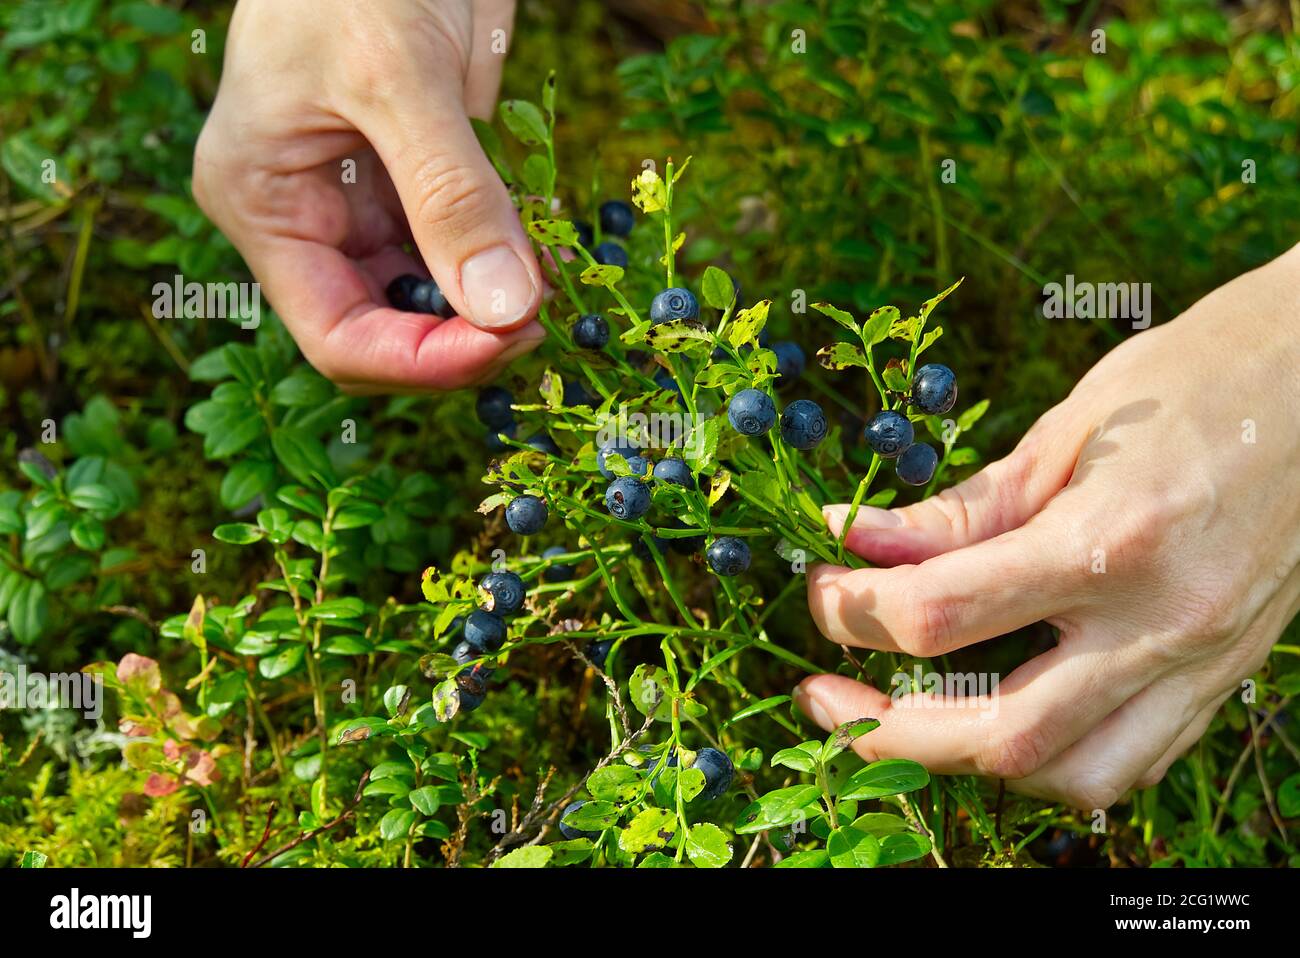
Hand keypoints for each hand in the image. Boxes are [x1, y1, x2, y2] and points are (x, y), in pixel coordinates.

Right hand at [193, 0, 543, 392]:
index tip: (507, 340)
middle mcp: (312, 220)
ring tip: (552, 274)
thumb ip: (451, 194)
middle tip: (544, 312)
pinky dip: (511, 259)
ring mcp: (369, 205)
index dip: (421, 359)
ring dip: (497, 303)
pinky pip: (467, 250)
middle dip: (468, 335)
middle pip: (390, 328)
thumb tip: (505, 309)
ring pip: (436, 299)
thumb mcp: (398, 75)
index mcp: (266, 204)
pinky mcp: (422, 184)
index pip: (337, 334)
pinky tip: (546, 246)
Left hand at [797, 243, 1299, 809]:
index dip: (853, 610)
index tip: (822, 588)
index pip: (944, 613)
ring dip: (969, 761)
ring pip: (1071, 774)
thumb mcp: (1062, 430)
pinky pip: (1129, 760)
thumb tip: (854, 540)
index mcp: (1109, 539)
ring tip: (905, 717)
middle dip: (887, 729)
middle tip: (824, 695)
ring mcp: (1200, 662)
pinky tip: (1000, 716)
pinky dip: (1049, 759)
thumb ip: (958, 508)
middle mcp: (1160, 621)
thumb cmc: (1194, 379)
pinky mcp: (1221, 677)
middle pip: (1000, 734)